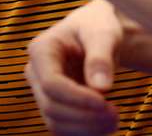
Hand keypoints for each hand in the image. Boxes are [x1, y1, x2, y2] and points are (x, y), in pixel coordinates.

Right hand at [25, 0, 122, 133]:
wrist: (97, 34)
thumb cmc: (98, 27)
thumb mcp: (103, 34)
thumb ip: (101, 58)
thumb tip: (101, 88)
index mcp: (41, 49)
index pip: (51, 83)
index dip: (77, 98)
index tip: (105, 102)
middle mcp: (35, 72)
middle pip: (52, 106)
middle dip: (84, 116)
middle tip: (116, 115)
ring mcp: (42, 91)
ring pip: (55, 123)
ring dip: (86, 129)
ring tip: (115, 120)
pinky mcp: (53, 104)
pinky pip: (63, 129)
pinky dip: (84, 132)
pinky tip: (105, 125)